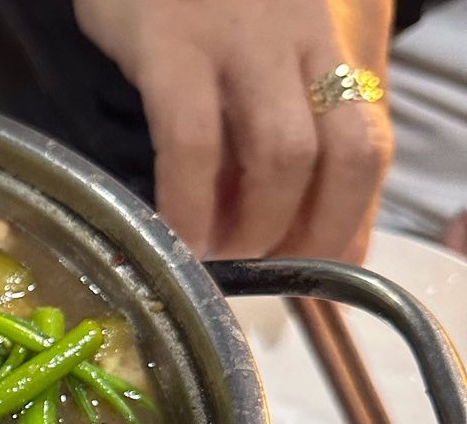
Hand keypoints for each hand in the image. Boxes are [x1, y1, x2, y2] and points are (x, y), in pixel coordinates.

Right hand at [74, 0, 394, 263]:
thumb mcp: (266, 36)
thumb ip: (292, 113)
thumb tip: (312, 228)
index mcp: (330, 39)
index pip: (369, 143)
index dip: (350, 219)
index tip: (317, 272)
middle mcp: (301, 37)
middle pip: (340, 154)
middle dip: (308, 233)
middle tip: (262, 268)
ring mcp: (238, 40)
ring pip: (281, 153)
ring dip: (254, 225)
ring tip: (217, 252)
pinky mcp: (169, 44)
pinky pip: (192, 139)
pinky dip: (189, 199)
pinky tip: (174, 230)